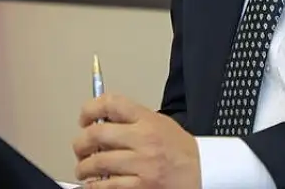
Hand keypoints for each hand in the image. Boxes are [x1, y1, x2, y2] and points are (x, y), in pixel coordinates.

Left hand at [72, 93, 200, 188]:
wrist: (204, 174)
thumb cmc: (180, 151)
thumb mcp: (160, 123)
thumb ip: (132, 120)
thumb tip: (98, 124)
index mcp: (147, 120)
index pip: (110, 103)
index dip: (90, 109)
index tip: (84, 119)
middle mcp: (143, 140)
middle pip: (96, 134)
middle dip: (80, 144)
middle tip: (79, 150)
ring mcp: (142, 165)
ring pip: (97, 163)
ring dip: (84, 168)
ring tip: (84, 170)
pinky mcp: (142, 188)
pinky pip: (107, 187)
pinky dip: (95, 186)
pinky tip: (95, 185)